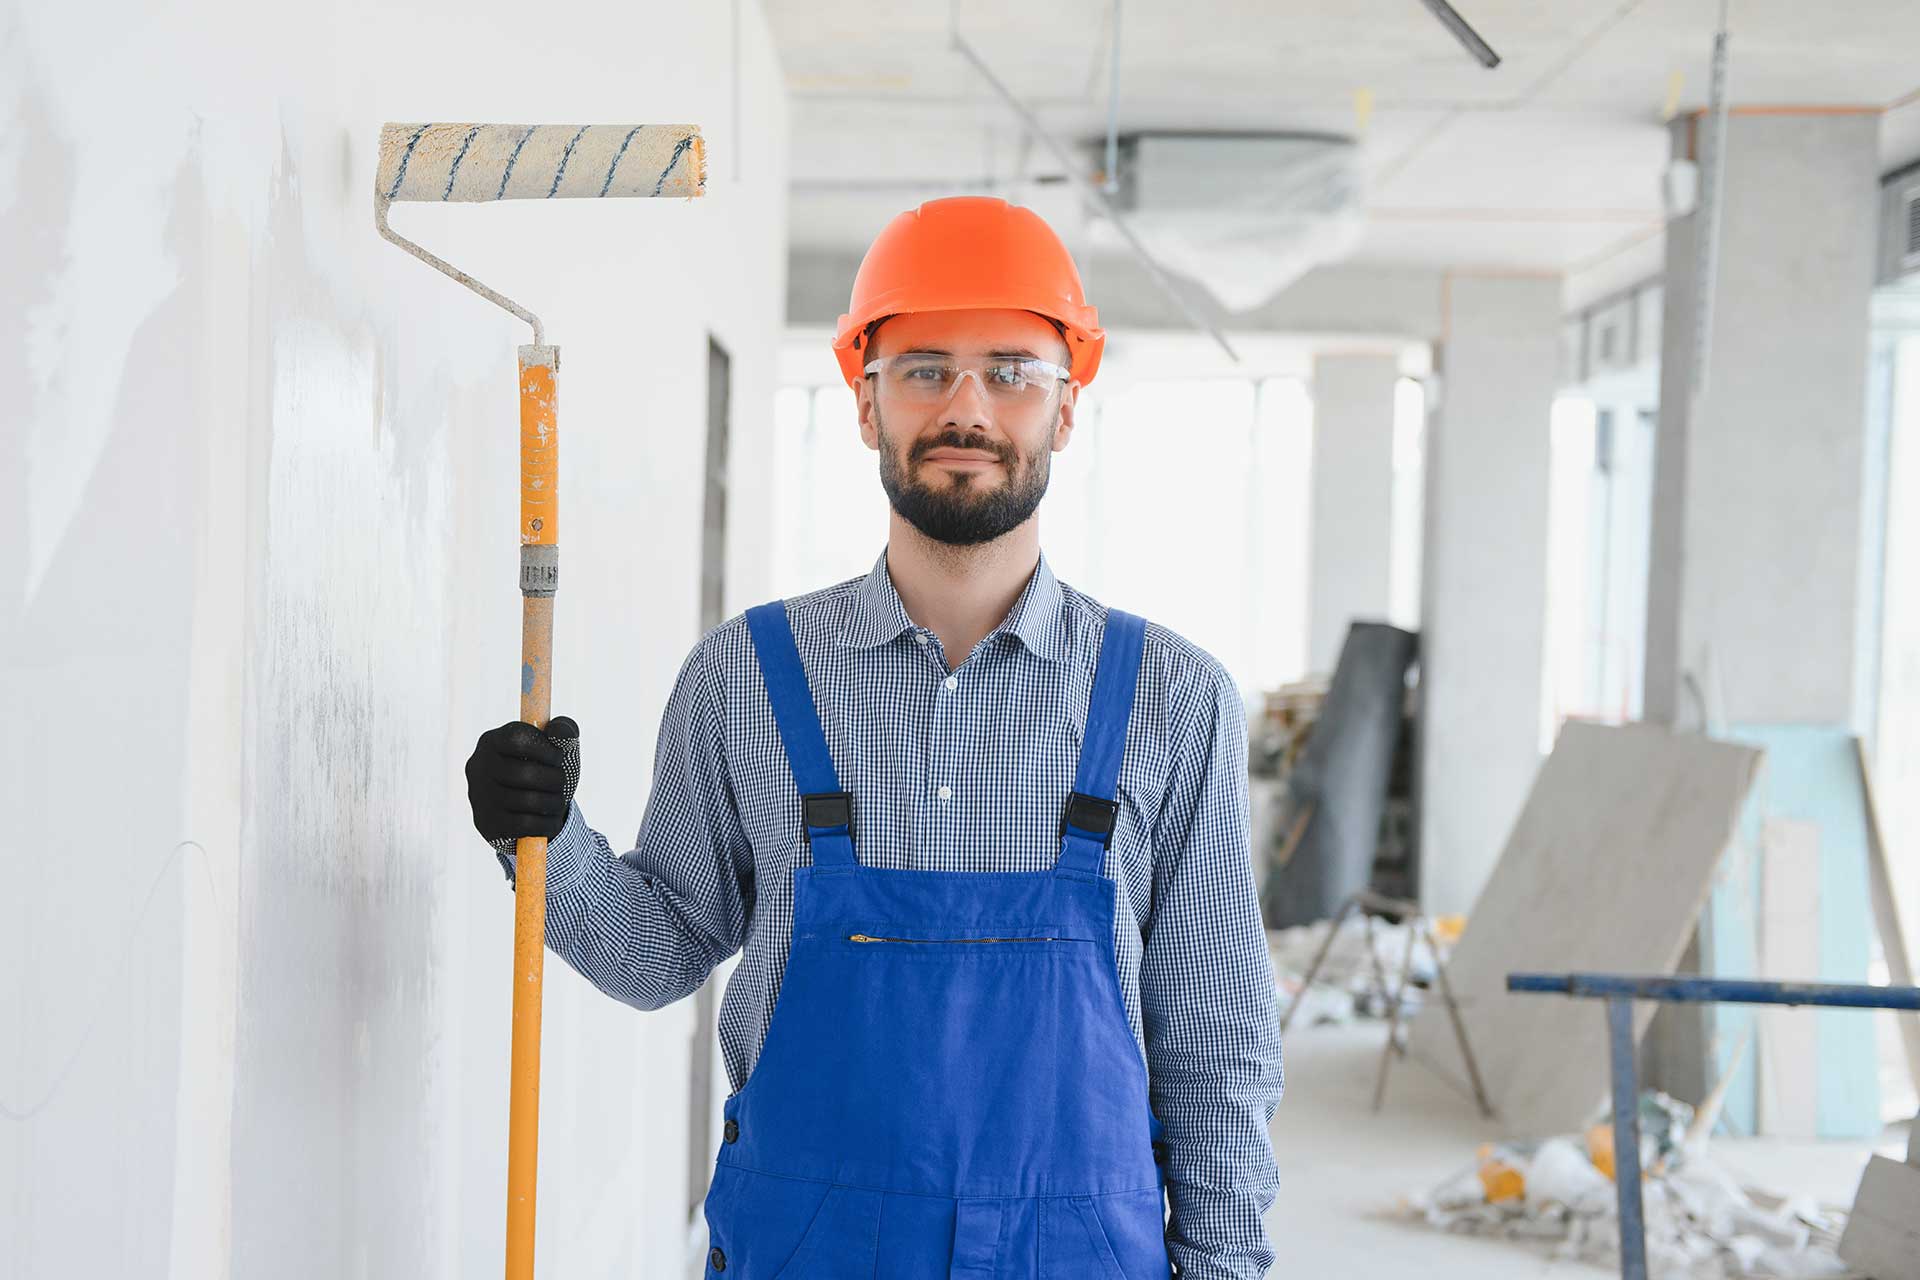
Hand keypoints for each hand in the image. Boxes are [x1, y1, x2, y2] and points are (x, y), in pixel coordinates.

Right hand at [465, 717, 579, 868]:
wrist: (529, 810)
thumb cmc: (543, 771)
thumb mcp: (556, 748)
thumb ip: (564, 731)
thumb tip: (559, 730)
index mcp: (492, 740)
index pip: (517, 739)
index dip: (545, 749)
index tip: (558, 757)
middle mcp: (478, 766)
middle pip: (524, 773)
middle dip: (554, 779)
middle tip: (561, 783)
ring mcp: (479, 796)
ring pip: (526, 801)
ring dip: (554, 802)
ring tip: (557, 801)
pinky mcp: (485, 823)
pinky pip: (524, 825)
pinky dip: (547, 823)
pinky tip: (552, 820)